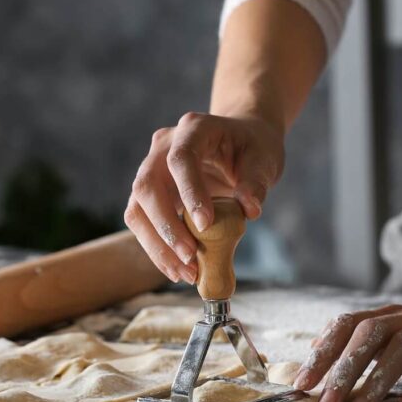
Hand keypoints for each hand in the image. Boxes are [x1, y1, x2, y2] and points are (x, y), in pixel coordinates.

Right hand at [124, 112, 283, 282]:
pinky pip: (143, 224)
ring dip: (157, 245)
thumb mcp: (264, 159)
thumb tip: (250, 209)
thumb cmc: (251, 147)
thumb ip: (256, 182)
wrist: (239, 143)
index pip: (180, 159)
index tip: (206, 225)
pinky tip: (178, 270)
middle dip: (166, 226)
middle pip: (147, 186)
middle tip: (191, 258)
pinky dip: (158, 250)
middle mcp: (163, 147)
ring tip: (185, 273)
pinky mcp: (150, 196)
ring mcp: (152, 170)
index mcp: (193, 129)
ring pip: (137, 209)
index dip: (189, 192)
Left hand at [292, 300, 401, 401]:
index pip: (348, 324)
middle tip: (326, 401)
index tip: (301, 382)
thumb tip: (319, 356)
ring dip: (378, 378)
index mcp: (392, 315)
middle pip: (371, 332)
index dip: (323, 351)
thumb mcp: (401, 337)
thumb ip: (365, 346)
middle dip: (344, 367)